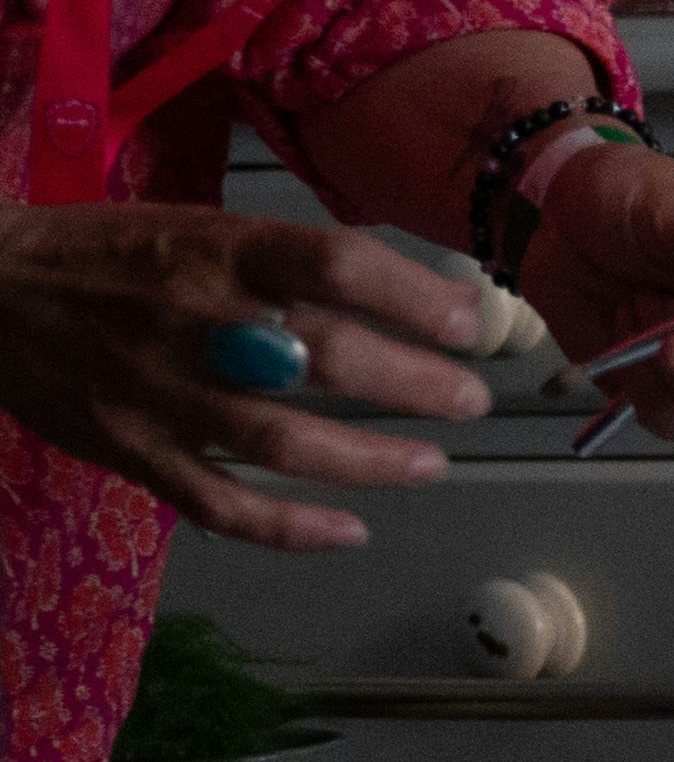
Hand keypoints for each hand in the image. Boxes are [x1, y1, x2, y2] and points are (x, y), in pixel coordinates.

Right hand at [0, 201, 499, 546]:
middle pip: (327, 358)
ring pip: (284, 440)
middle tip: (472, 400)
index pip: (334, 265)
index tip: (470, 321)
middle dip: (417, 385)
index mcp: (218, 251)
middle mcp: (195, 321)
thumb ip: (294, 263)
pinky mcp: (132, 450)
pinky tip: (348, 532)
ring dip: (372, 461)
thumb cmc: (114, 254)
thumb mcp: (205, 229)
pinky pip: (219, 502)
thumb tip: (416, 293)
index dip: (414, 297)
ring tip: (432, 464)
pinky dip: (290, 527)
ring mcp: (161, 394)